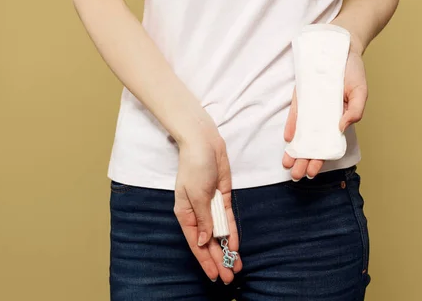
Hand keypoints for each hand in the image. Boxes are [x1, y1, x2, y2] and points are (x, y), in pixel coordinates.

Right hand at [174, 132, 241, 283]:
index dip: (206, 261)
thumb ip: (203, 219)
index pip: (196, 243)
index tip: (215, 275)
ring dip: (227, 250)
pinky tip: (236, 246)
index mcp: (185, 214)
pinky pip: (227, 220)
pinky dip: (232, 232)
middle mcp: (198, 213)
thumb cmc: (194, 167)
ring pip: (220, 234)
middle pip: (209, 242)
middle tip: (229, 277)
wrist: (204, 143)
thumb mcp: (197, 195)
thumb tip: (205, 241)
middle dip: (219, 260)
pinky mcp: (222, 198)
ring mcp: (211, 206)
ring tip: (236, 267)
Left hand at [282, 50, 367, 178]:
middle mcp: (323, 117)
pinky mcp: (301, 98)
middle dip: (304, 160)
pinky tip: (288, 139)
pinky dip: (292, 126)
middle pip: (312, 143)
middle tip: (295, 175)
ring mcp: (311, 108)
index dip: (320, 159)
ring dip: (294, 149)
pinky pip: (296, 115)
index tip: (313, 172)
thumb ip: (355, 110)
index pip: (327, 145)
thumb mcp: (360, 91)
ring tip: (287, 164)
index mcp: (338, 120)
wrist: (339, 48)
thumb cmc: (353, 72)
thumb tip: (343, 126)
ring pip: (301, 133)